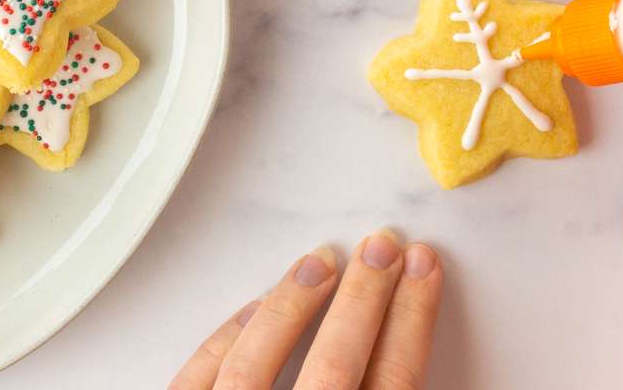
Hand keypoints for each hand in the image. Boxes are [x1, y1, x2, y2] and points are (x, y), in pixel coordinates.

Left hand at [170, 230, 442, 389]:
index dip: (413, 319)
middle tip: (382, 246)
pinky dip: (226, 341)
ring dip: (293, 305)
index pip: (393, 381)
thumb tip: (399, 339)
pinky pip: (200, 381)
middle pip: (336, 363)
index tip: (423, 270)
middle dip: (364, 297)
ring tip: (321, 260)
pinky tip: (253, 310)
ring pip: (257, 364)